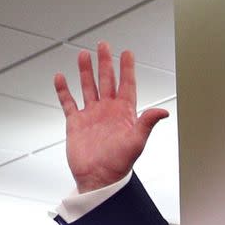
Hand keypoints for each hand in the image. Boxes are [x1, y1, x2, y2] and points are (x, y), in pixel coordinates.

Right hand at [54, 41, 168, 192]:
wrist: (98, 179)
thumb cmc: (120, 164)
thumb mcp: (137, 141)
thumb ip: (147, 123)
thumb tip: (163, 111)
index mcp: (124, 113)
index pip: (126, 85)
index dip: (127, 69)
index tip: (127, 53)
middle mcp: (108, 111)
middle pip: (106, 80)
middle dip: (105, 62)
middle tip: (103, 45)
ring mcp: (92, 116)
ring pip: (88, 87)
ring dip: (86, 71)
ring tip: (83, 55)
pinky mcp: (76, 123)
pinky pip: (68, 103)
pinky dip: (63, 90)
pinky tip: (61, 77)